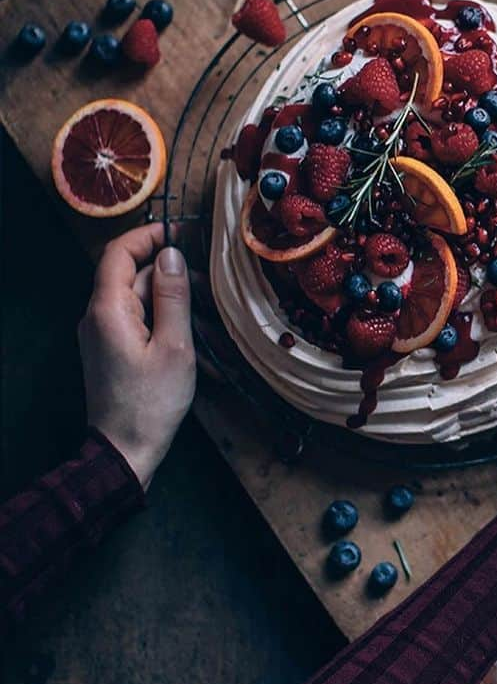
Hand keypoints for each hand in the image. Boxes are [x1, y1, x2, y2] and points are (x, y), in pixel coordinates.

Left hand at [78, 223, 194, 488]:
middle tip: (211, 292)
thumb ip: (172, 296)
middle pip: (134, 276)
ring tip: (211, 330)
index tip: (182, 232)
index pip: (118, 252)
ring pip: (142, 301)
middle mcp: (98, 316)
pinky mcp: (112, 350)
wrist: (125, 451)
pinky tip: (198, 348)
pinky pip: (140, 322)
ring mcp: (102, 334)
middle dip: (174, 278)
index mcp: (107, 309)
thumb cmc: (152, 401)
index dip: (149, 235)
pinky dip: (169, 326)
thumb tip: (171, 253)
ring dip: (177, 307)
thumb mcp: (175, 346)